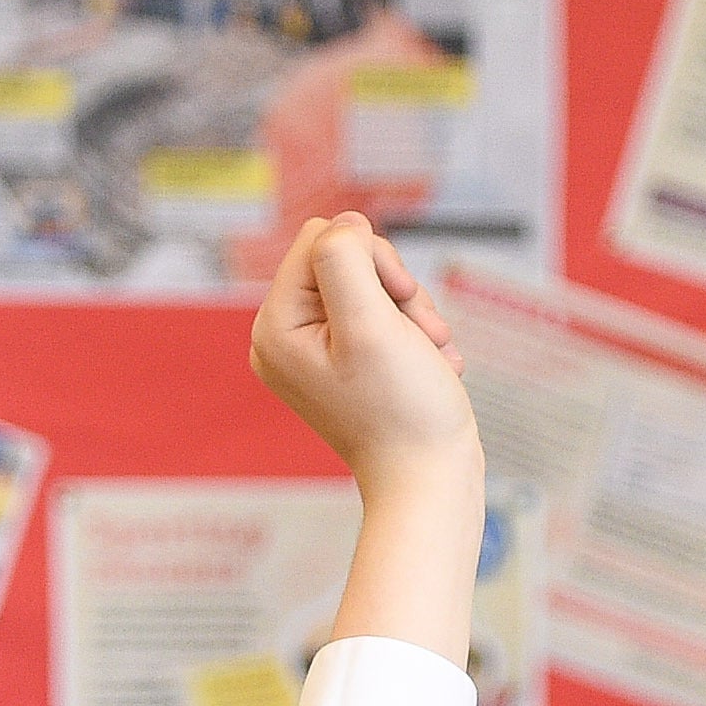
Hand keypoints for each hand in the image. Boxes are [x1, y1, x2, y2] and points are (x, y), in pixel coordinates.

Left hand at [249, 213, 476, 493]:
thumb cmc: (404, 411)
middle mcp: (284, 338)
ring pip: (371, 288)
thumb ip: (348, 258)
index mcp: (275, 325)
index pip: (323, 239)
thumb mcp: (373, 322)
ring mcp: (313, 355)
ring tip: (430, 354)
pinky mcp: (344, 367)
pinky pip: (379, 320)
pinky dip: (413, 338)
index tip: (399, 305)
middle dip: (395, 291)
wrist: (429, 483)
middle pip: (346, 261)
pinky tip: (429, 368)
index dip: (373, 260)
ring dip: (412, 315)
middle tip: (421, 334)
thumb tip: (346, 223)